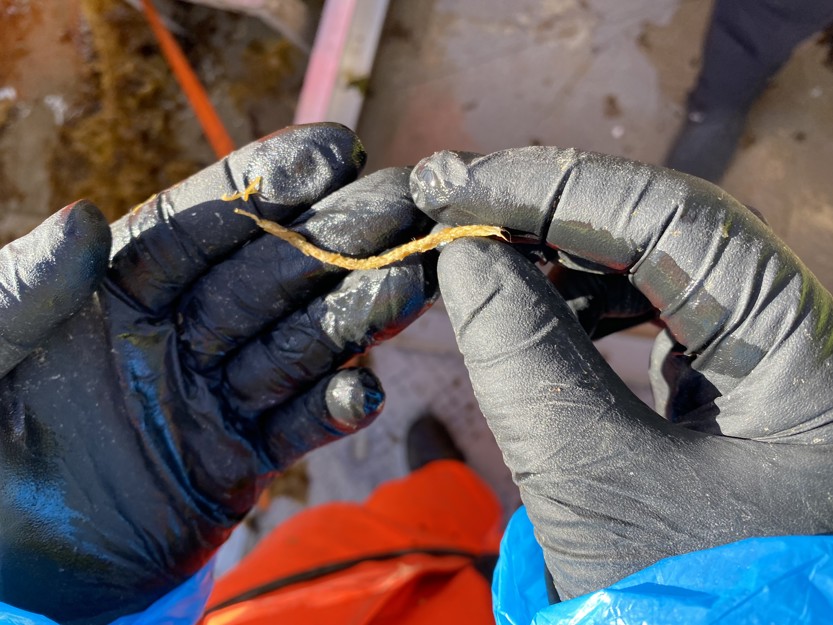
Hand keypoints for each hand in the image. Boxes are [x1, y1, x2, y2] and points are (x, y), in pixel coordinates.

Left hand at [0, 124, 436, 623]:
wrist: (9, 569)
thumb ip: (24, 293)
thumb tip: (85, 218)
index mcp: (119, 290)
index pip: (202, 223)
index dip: (264, 184)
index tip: (330, 153)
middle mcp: (182, 332)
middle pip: (272, 274)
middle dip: (339, 236)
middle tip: (405, 199)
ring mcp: (216, 394)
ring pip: (299, 343)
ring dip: (357, 313)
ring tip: (412, 279)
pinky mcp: (238, 460)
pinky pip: (297, 429)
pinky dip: (336, 410)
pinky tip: (366, 389)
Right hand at [409, 148, 832, 599]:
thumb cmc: (680, 603)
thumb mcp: (596, 483)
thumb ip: (527, 359)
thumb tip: (465, 255)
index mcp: (804, 355)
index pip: (678, 219)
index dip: (558, 189)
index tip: (460, 188)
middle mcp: (796, 341)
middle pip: (671, 230)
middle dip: (555, 210)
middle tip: (457, 203)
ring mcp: (760, 365)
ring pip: (659, 266)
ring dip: (563, 253)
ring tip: (483, 257)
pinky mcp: (723, 393)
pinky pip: (651, 316)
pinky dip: (581, 303)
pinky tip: (533, 305)